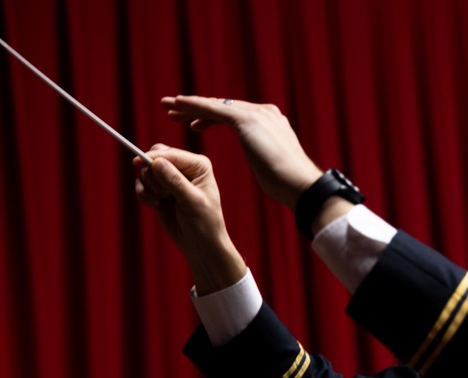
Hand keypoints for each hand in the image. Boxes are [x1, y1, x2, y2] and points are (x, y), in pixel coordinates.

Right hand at [133, 144, 246, 293]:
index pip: (172, 154)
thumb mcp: (191, 202)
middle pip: (156, 156)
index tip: (138, 162)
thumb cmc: (204, 223)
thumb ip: (174, 181)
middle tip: (159, 191)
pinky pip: (142, 183)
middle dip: (151, 173)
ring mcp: (171, 178)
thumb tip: (156, 162)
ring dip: (148, 186)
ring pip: (146, 170)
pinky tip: (154, 205)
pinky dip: (143, 193)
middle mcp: (185, 168)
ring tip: (159, 200)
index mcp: (198, 165)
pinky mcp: (160, 191)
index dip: (153, 157)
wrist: (201, 245)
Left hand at [160, 96, 323, 209]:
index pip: (234, 114)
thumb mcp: (273, 164)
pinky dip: (194, 106)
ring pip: (214, 105)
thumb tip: (264, 162)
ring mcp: (256, 113)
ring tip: (168, 107)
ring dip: (189, 105)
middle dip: (197, 108)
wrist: (299, 182)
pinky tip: (178, 105)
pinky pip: (213, 109)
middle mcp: (263, 112)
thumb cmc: (287, 183)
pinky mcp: (246, 119)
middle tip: (174, 110)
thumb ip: (266, 155)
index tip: (193, 123)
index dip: (210, 117)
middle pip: (222, 106)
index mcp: (270, 121)